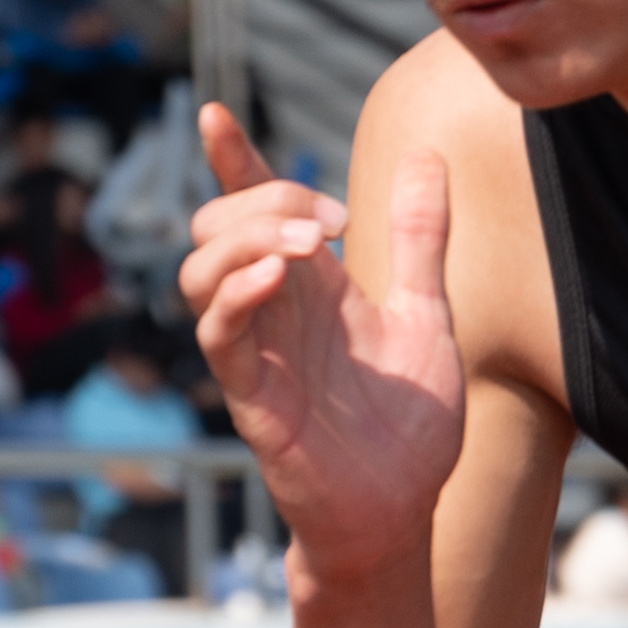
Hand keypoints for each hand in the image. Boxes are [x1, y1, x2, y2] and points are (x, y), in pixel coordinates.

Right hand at [180, 102, 464, 589]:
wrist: (404, 512)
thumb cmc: (408, 428)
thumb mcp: (427, 316)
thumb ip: (419, 240)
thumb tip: (427, 156)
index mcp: (309, 288)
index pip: (253, 209)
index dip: (231, 161)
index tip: (216, 116)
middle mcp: (273, 313)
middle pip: (215, 228)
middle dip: (259, 198)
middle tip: (332, 221)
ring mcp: (256, 355)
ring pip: (200, 274)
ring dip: (246, 239)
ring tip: (311, 242)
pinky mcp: (252, 399)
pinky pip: (219, 337)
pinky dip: (237, 294)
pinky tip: (277, 274)